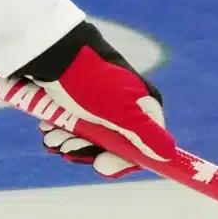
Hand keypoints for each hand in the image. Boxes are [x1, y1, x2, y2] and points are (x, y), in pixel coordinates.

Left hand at [22, 22, 175, 178]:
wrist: (55, 53)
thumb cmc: (92, 82)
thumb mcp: (123, 112)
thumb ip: (147, 135)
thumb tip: (169, 154)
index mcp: (143, 108)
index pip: (141, 149)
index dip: (120, 161)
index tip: (99, 164)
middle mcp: (124, 107)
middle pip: (110, 146)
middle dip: (85, 150)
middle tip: (66, 144)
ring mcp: (99, 105)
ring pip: (86, 139)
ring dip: (67, 141)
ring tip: (53, 133)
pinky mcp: (76, 102)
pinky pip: (70, 127)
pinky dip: (59, 131)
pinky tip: (48, 126)